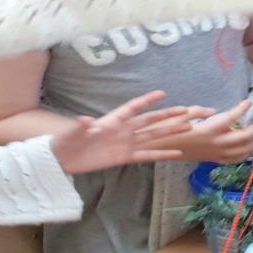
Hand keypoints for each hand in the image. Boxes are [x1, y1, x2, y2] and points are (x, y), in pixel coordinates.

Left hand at [51, 90, 211, 173]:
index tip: (163, 94)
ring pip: (152, 136)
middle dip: (168, 115)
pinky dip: (161, 154)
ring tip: (188, 128)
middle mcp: (123, 130)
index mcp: (113, 120)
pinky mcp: (124, 157)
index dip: (147, 100)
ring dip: (169, 132)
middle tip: (186, 110)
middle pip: (150, 120)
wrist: (63, 159)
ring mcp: (126, 143)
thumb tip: (85, 119)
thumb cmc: (67, 141)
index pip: (134, 107)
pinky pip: (146, 155)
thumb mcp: (73, 133)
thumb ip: (82, 127)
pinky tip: (176, 152)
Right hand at [145, 99, 252, 163]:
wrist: (160, 148)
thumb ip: (201, 111)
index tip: (249, 102)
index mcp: (209, 129)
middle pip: (245, 137)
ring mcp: (215, 153)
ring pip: (243, 151)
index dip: (243, 108)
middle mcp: (216, 143)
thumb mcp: (184, 113)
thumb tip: (214, 111)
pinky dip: (245, 154)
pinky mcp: (212, 159)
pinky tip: (249, 148)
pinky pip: (234, 159)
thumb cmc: (170, 128)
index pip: (233, 117)